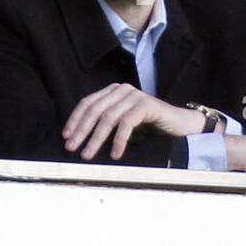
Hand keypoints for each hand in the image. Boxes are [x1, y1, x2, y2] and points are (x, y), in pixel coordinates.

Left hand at [62, 83, 206, 159]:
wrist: (180, 126)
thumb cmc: (149, 127)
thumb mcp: (123, 124)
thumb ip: (106, 125)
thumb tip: (79, 140)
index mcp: (113, 92)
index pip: (87, 103)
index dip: (75, 119)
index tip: (66, 137)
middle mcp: (122, 90)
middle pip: (95, 109)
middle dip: (81, 130)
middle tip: (72, 148)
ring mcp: (135, 95)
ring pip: (108, 117)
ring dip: (96, 138)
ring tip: (87, 155)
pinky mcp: (147, 104)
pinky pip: (127, 123)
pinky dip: (118, 140)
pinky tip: (115, 154)